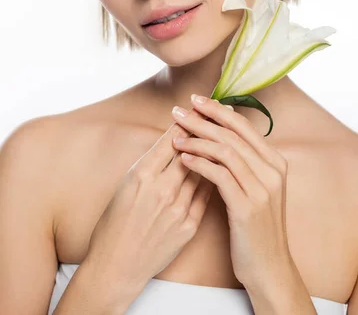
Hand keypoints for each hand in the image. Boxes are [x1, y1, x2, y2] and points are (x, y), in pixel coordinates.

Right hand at [84, 111, 214, 304]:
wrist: (116, 266)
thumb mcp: (125, 184)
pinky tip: (222, 166)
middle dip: (205, 130)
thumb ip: (150, 163)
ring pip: (203, 170)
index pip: (171, 139)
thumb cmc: (114, 222)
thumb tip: (172, 141)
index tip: (196, 107)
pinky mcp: (189, 225)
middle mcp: (162, 189)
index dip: (186, 121)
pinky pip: (206, 194)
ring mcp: (177, 208)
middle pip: (191, 151)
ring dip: (214, 151)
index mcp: (142, 175)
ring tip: (226, 134)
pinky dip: (213, 177)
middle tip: (218, 112)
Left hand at [171, 93, 290, 292]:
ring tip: (175, 135)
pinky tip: (183, 158)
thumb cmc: (256, 227)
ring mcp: (262, 189)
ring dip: (197, 139)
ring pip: (225, 151)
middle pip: (232, 134)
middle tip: (178, 111)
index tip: (196, 101)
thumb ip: (246, 163)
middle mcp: (272, 171)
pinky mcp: (248, 207)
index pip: (244, 125)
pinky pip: (220, 175)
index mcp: (275, 162)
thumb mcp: (258, 189)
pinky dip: (200, 162)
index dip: (218, 110)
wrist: (270, 268)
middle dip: (202, 119)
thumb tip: (220, 136)